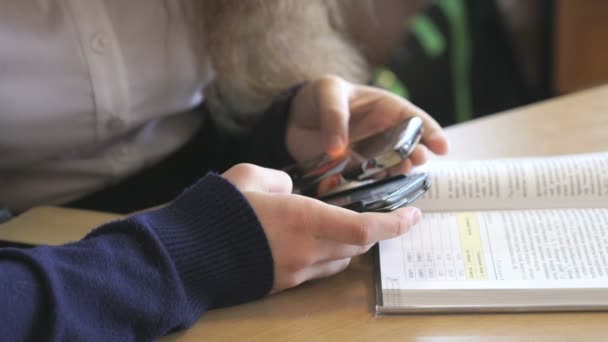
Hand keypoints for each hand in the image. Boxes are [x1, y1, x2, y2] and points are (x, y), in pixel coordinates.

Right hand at [222, 164, 421, 292]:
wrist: (186, 255)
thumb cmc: (217, 209)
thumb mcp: (250, 176)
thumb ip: (280, 178)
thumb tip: (292, 189)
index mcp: (303, 219)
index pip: (363, 227)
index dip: (393, 223)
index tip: (413, 215)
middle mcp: (306, 250)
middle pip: (357, 247)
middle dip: (371, 232)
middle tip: (376, 215)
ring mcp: (294, 272)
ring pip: (338, 260)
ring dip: (346, 245)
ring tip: (335, 226)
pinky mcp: (281, 284)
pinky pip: (315, 270)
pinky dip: (322, 255)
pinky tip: (304, 241)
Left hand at [288, 75, 448, 174]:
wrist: (293, 120)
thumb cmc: (317, 97)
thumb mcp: (327, 93)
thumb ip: (334, 116)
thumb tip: (338, 148)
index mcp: (385, 109)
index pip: (415, 119)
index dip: (431, 132)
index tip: (442, 147)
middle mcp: (384, 134)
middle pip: (410, 147)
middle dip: (418, 154)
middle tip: (418, 161)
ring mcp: (371, 155)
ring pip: (394, 167)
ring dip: (400, 172)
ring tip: (399, 173)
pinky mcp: (355, 172)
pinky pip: (372, 182)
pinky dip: (378, 187)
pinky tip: (380, 191)